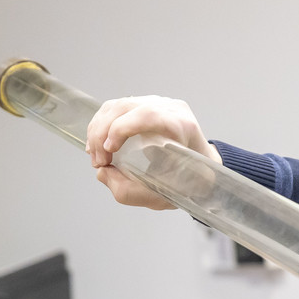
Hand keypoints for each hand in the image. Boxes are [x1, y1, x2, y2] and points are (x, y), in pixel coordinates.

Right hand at [85, 95, 221, 208]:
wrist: (202, 169)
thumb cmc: (187, 182)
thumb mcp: (162, 196)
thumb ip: (129, 191)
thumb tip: (102, 172)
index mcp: (183, 127)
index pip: (148, 115)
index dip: (121, 129)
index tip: (109, 151)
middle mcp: (171, 109)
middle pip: (126, 108)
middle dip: (102, 135)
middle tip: (98, 162)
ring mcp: (158, 103)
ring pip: (116, 106)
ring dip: (98, 130)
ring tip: (96, 156)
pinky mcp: (145, 104)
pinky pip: (115, 108)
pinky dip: (100, 125)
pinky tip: (98, 145)